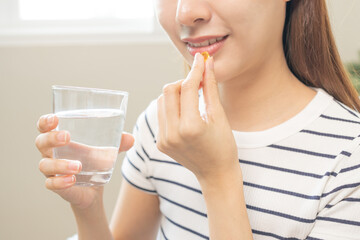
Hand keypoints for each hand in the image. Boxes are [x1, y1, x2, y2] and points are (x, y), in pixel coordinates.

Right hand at [35, 114, 133, 208]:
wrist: (95, 188)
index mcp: (60, 140)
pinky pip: (51, 184)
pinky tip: (72, 180)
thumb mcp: (107, 150)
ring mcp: (52, 171)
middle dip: (51, 138)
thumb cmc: (95, 161)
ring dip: (60, 164)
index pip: (44, 127)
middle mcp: (52, 153)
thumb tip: (132, 138)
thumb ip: (118, 143)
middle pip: (41, 142)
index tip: (54, 118)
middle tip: (67, 137)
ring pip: (45, 165)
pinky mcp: (57, 186)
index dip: (45, 122)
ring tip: (78, 166)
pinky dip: (60, 182)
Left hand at [156, 53, 238, 182]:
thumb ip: (210, 87)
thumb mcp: (219, 116)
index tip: (201, 60)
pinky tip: (184, 111)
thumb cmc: (224, 146)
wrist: (216, 174)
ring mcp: (163, 140)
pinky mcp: (160, 143)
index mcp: (190, 128)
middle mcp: (172, 134)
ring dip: (175, 93)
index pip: (187, 88)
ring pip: (161, 101)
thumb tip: (207, 64)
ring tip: (191, 98)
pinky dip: (171, 107)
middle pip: (168, 91)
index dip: (195, 71)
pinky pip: (161, 115)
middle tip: (197, 83)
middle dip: (183, 82)